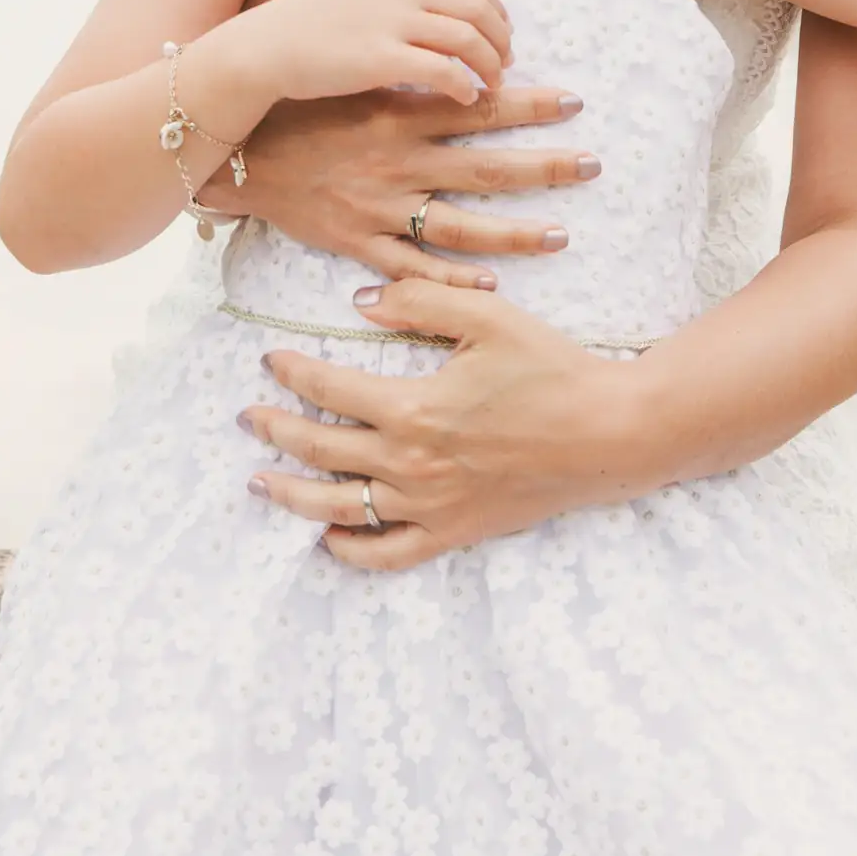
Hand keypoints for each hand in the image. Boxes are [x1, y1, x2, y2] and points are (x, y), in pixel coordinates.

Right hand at [209, 86, 601, 286]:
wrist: (238, 142)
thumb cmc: (299, 90)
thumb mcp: (341, 37)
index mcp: (401, 110)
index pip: (481, 103)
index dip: (531, 103)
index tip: (574, 100)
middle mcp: (398, 158)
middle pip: (487, 168)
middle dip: (546, 168)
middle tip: (595, 166)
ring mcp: (380, 204)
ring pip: (461, 226)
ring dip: (516, 234)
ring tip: (563, 235)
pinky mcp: (357, 240)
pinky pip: (412, 264)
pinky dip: (451, 277)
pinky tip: (492, 282)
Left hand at [239, 281, 649, 567]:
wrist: (607, 433)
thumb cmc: (551, 368)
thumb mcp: (488, 316)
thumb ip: (420, 301)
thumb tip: (361, 303)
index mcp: (414, 409)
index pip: (331, 390)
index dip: (294, 373)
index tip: (269, 360)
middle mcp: (411, 465)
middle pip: (322, 451)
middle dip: (276, 431)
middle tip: (248, 416)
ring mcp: (431, 506)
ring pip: (341, 509)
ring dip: (293, 494)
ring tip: (260, 480)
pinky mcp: (454, 532)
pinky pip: (388, 554)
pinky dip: (351, 550)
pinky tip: (329, 536)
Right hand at [249, 0, 510, 107]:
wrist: (268, 46)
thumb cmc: (314, 11)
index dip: (494, 7)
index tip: (501, 32)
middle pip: (476, 9)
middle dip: (500, 38)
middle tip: (506, 63)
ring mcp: (393, 20)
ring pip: (467, 39)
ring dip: (490, 65)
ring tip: (494, 84)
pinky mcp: (382, 58)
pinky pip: (443, 71)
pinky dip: (464, 86)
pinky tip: (468, 98)